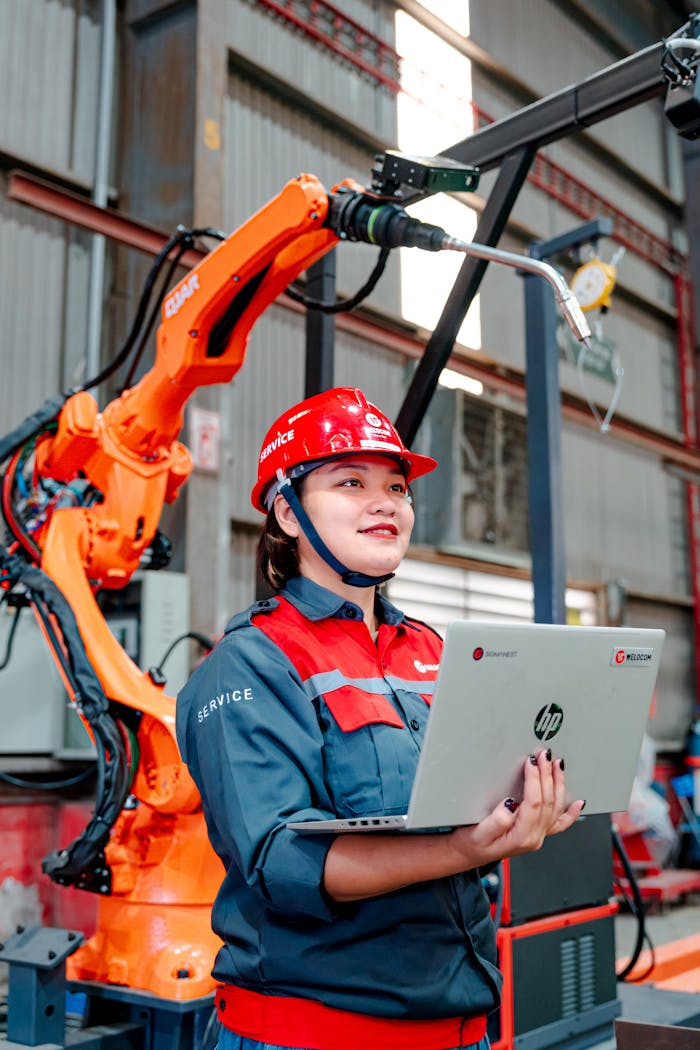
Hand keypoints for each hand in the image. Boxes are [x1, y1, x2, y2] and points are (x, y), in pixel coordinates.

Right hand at [448, 749, 584, 869]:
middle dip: (547, 775)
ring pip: (555, 807)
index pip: (534, 802)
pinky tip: (578, 803)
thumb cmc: (471, 843)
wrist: (468, 855)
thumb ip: (495, 821)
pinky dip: (571, 813)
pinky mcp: (537, 833)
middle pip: (547, 802)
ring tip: (557, 765)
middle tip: (544, 756)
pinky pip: (559, 823)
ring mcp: (538, 835)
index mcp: (521, 836)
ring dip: (558, 784)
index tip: (531, 762)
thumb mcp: (477, 833)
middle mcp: (533, 837)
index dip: (534, 780)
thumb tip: (510, 805)